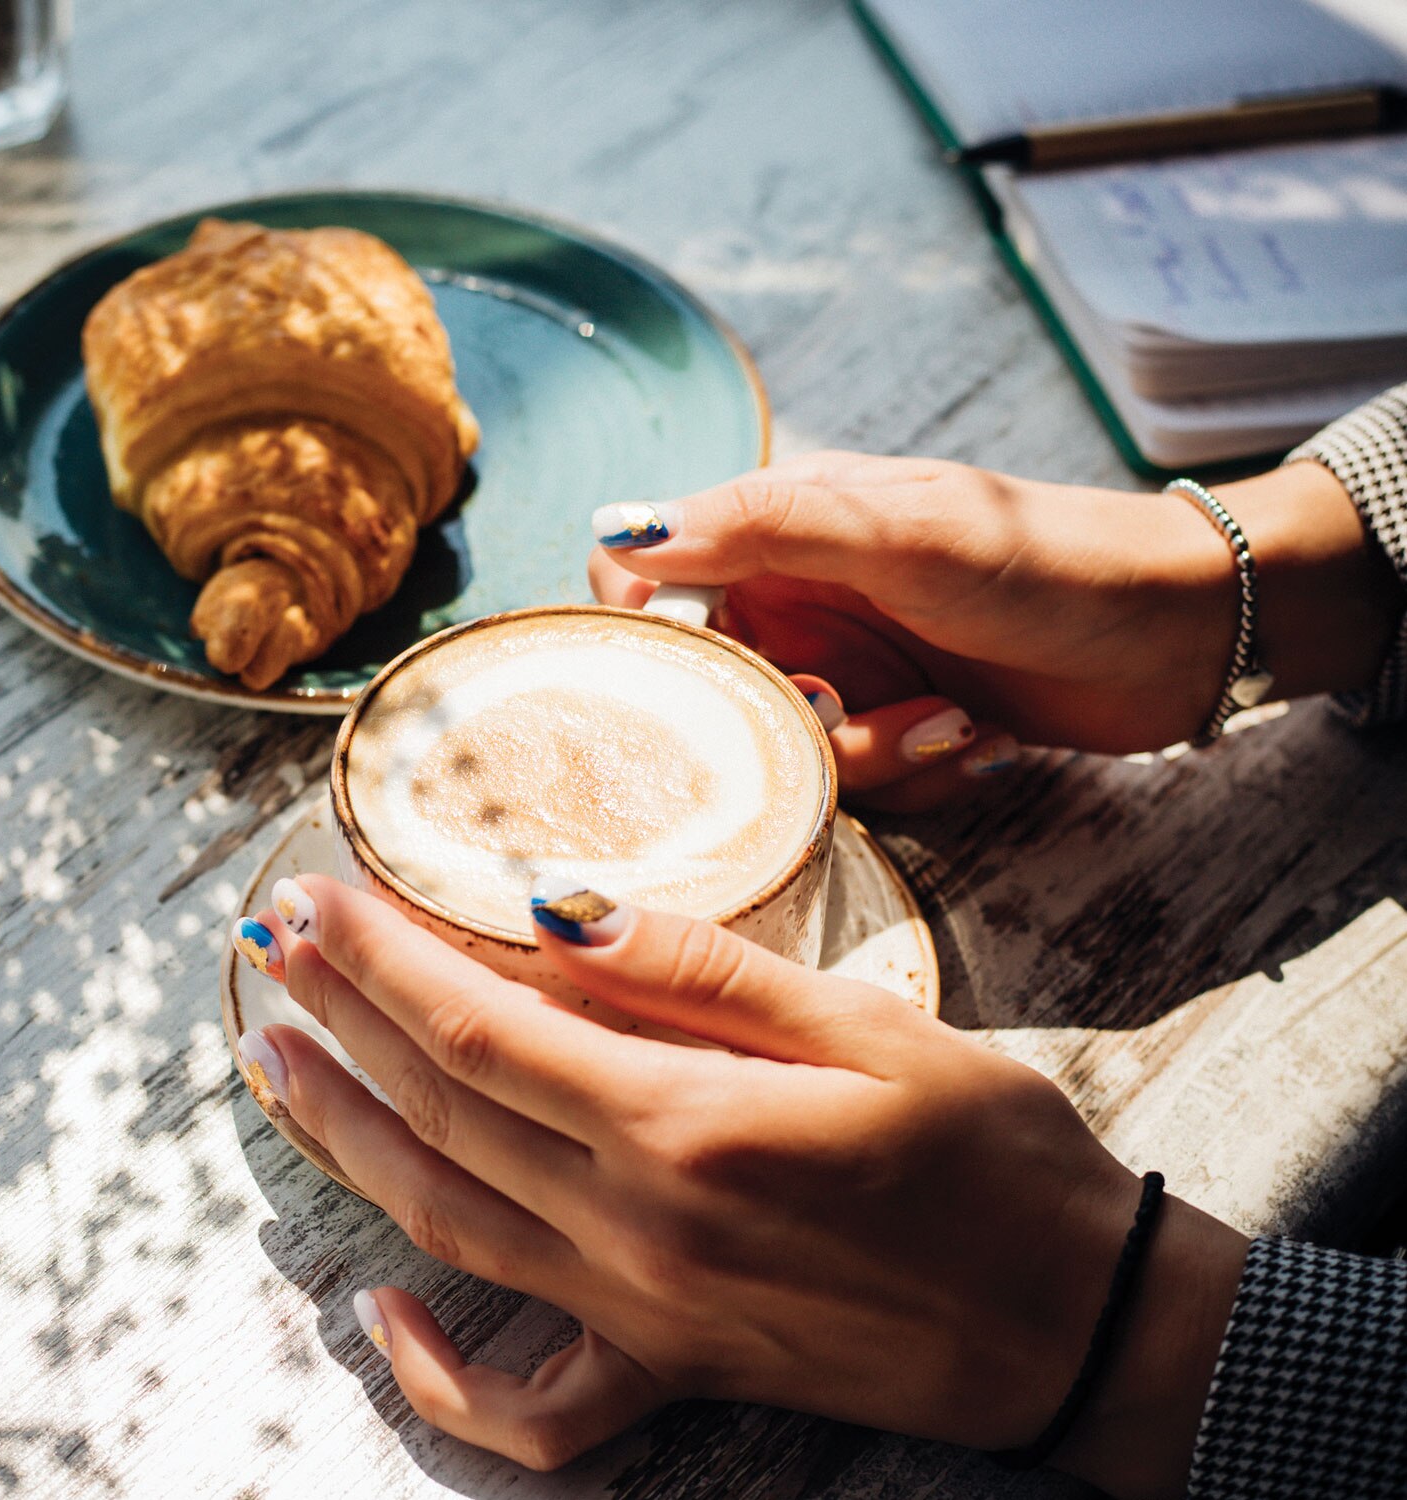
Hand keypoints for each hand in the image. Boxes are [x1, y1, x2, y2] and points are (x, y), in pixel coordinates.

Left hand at [234, 876, 1246, 1496]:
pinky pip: (527, 1400)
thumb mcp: (868, 1025)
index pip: (483, 1025)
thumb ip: (703, 972)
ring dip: (348, 1140)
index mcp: (687, 1124)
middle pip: (444, 1109)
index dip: (383, 958)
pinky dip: (440, 1372)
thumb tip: (560, 910)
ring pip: (447, 1221)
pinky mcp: (671, 1366)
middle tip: (272, 950)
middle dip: (344, 1018)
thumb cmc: (990, 1154)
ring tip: (276, 1069)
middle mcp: (638, 1228)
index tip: (318, 897)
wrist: (1074, 1320)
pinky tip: (383, 1321)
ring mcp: (643, 1312)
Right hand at [589, 453, 1400, 798]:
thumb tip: (620, 529)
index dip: (649, 635)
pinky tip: (976, 736)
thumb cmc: (1044, 558)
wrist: (1175, 631)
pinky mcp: (890, 724)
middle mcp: (796, 599)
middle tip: (850, 709)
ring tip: (952, 718)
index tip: (695, 681)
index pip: (648, 577)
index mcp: (780, 530)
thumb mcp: (901, 532)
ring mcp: (845, 665)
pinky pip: (852, 780)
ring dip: (871, 752)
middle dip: (787, 720)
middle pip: (712, 686)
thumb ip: (762, 525)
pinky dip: (912, 767)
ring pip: (784, 748)